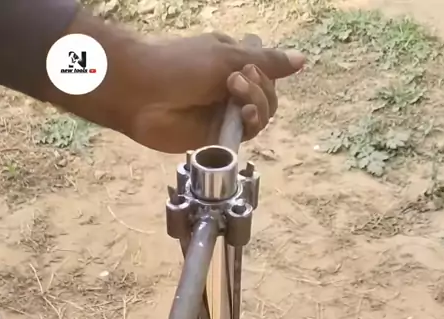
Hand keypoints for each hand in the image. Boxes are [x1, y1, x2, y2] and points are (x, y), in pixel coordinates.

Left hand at [55, 12, 303, 152]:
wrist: (141, 93)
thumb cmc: (178, 65)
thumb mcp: (226, 56)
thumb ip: (267, 61)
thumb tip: (302, 60)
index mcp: (232, 63)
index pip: (267, 71)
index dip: (268, 72)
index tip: (253, 65)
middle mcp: (230, 91)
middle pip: (268, 96)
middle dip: (261, 88)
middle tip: (237, 80)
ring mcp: (224, 115)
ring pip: (261, 117)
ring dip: (257, 104)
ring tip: (236, 95)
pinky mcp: (217, 138)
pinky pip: (247, 136)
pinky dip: (251, 124)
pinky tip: (243, 115)